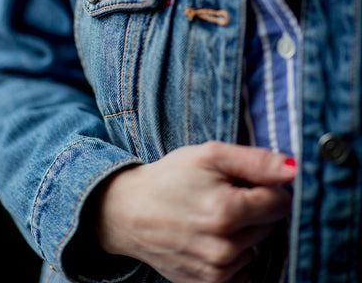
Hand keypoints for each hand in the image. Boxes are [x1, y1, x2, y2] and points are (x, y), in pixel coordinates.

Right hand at [95, 142, 295, 282]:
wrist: (130, 211)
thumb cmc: (171, 177)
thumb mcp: (210, 155)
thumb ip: (256, 161)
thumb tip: (295, 169)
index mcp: (226, 212)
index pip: (280, 202)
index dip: (264, 186)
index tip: (240, 181)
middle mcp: (224, 248)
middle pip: (270, 225)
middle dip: (253, 207)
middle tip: (221, 195)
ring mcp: (216, 272)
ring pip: (258, 246)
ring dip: (244, 231)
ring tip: (212, 215)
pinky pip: (244, 269)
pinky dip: (236, 253)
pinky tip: (212, 238)